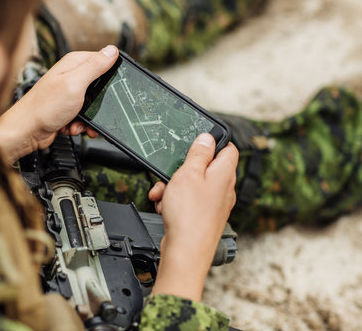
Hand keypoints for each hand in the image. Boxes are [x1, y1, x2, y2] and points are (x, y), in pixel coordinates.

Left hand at [0, 46, 117, 162]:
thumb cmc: (44, 107)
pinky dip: (80, 124)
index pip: (103, 61)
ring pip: (93, 104)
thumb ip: (94, 66)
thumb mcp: (74, 83)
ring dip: (89, 117)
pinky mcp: (67, 108)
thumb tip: (111, 50)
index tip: (111, 87)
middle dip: (99, 102)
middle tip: (92, 108)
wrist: (27, 131)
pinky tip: (71, 126)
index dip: (110, 75)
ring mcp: (68, 93)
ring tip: (78, 121)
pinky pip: (84, 116)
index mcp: (74, 63)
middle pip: (99, 86)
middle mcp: (71, 76)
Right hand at [149, 133, 238, 300]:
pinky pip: (188, 201)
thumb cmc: (190, 215)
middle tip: (169, 175)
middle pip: (204, 168)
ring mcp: (214, 204)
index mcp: (224, 174)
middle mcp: (223, 189)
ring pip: (193, 185)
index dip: (211, 143)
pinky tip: (163, 207)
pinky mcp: (203, 217)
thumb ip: (199, 153)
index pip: (228, 148)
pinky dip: (175, 201)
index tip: (193, 145)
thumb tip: (208, 138)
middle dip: (181, 170)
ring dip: (173, 187)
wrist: (186, 251)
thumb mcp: (189, 174)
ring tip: (162, 194)